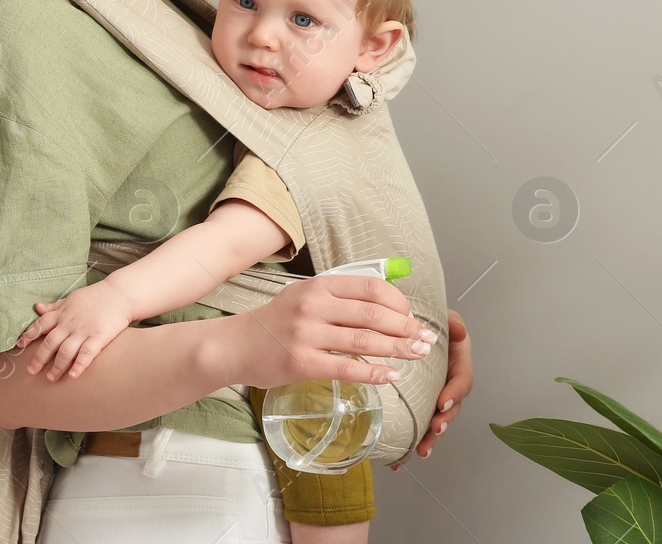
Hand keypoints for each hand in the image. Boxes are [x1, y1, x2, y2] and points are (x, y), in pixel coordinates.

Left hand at [14, 280, 133, 381]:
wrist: (120, 294)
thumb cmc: (95, 296)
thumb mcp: (71, 298)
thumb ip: (54, 306)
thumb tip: (37, 307)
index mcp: (62, 313)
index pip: (40, 325)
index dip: (29, 335)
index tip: (19, 346)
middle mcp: (69, 323)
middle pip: (50, 343)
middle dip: (39, 358)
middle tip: (31, 371)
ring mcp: (84, 331)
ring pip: (65, 351)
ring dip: (57, 366)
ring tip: (51, 378)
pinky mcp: (98, 337)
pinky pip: (86, 353)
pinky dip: (79, 365)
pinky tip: (73, 375)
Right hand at [229, 274, 436, 389]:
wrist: (235, 344)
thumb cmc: (276, 321)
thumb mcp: (306, 295)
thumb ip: (341, 296)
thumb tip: (387, 306)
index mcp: (320, 285)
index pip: (371, 288)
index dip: (399, 303)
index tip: (412, 317)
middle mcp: (314, 305)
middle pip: (373, 315)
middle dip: (406, 328)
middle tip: (426, 340)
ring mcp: (306, 334)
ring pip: (364, 341)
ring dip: (397, 349)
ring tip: (417, 355)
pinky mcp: (301, 363)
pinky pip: (346, 369)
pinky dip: (373, 373)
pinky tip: (390, 376)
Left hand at [390, 308, 470, 470]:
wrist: (412, 326)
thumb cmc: (431, 322)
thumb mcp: (445, 318)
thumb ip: (453, 324)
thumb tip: (459, 331)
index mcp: (458, 363)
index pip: (462, 381)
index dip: (455, 394)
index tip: (443, 403)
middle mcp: (448, 383)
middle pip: (451, 409)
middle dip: (443, 423)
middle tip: (433, 432)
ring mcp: (433, 395)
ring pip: (435, 421)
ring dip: (429, 438)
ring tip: (419, 451)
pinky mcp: (417, 403)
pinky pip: (416, 424)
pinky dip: (409, 442)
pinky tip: (398, 461)